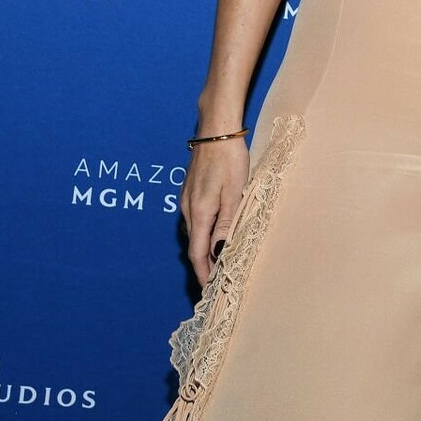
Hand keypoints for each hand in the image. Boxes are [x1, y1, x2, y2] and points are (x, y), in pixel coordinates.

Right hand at [179, 138, 249, 286]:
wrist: (217, 129)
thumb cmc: (229, 159)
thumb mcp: (234, 193)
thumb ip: (227, 224)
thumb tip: (219, 253)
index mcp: (199, 212)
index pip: (197, 253)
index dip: (203, 274)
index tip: (209, 291)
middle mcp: (187, 208)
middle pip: (194, 245)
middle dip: (204, 266)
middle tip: (217, 282)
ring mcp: (186, 198)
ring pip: (194, 232)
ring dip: (204, 249)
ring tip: (217, 262)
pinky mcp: (189, 190)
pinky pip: (194, 219)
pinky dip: (203, 233)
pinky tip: (214, 233)